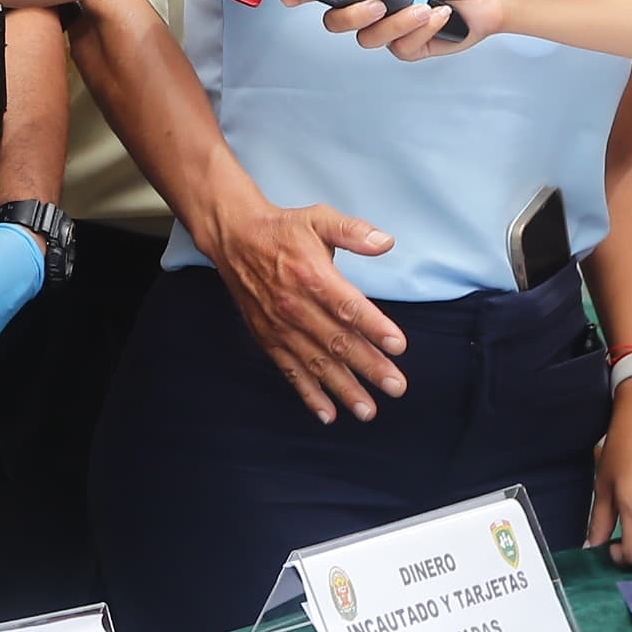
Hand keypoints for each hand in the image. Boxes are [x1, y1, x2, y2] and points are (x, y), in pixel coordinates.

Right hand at [206, 195, 406, 422]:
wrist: (233, 238)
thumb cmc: (282, 230)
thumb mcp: (319, 219)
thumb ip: (353, 231)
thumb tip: (385, 241)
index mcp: (311, 276)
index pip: (347, 306)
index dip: (373, 326)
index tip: (398, 345)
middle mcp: (295, 306)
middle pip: (337, 341)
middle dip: (369, 366)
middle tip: (396, 386)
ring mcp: (280, 326)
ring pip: (316, 362)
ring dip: (343, 388)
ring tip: (367, 409)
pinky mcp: (268, 338)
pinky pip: (290, 370)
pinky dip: (308, 393)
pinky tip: (328, 413)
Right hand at [327, 0, 506, 58]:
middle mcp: (381, 7)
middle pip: (341, 23)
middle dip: (354, 17)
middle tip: (378, 6)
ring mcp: (396, 29)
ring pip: (372, 39)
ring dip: (399, 24)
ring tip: (426, 7)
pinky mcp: (416, 47)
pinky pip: (403, 48)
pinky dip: (422, 32)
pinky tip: (440, 16)